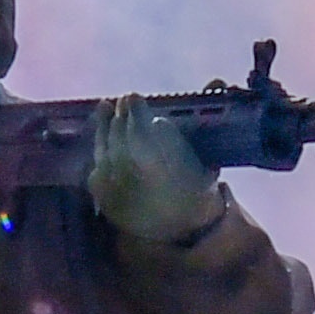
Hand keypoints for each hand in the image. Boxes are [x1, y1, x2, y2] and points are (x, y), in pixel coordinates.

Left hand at [85, 94, 223, 244]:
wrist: (180, 232)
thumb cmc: (197, 191)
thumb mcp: (207, 160)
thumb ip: (208, 122)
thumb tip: (217, 80)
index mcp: (165, 174)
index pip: (142, 134)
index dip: (137, 113)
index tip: (135, 97)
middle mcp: (136, 183)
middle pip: (122, 138)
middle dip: (123, 116)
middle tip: (126, 100)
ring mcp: (115, 191)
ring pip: (106, 148)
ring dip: (106, 125)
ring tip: (108, 107)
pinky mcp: (103, 197)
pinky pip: (97, 163)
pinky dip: (100, 146)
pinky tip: (102, 130)